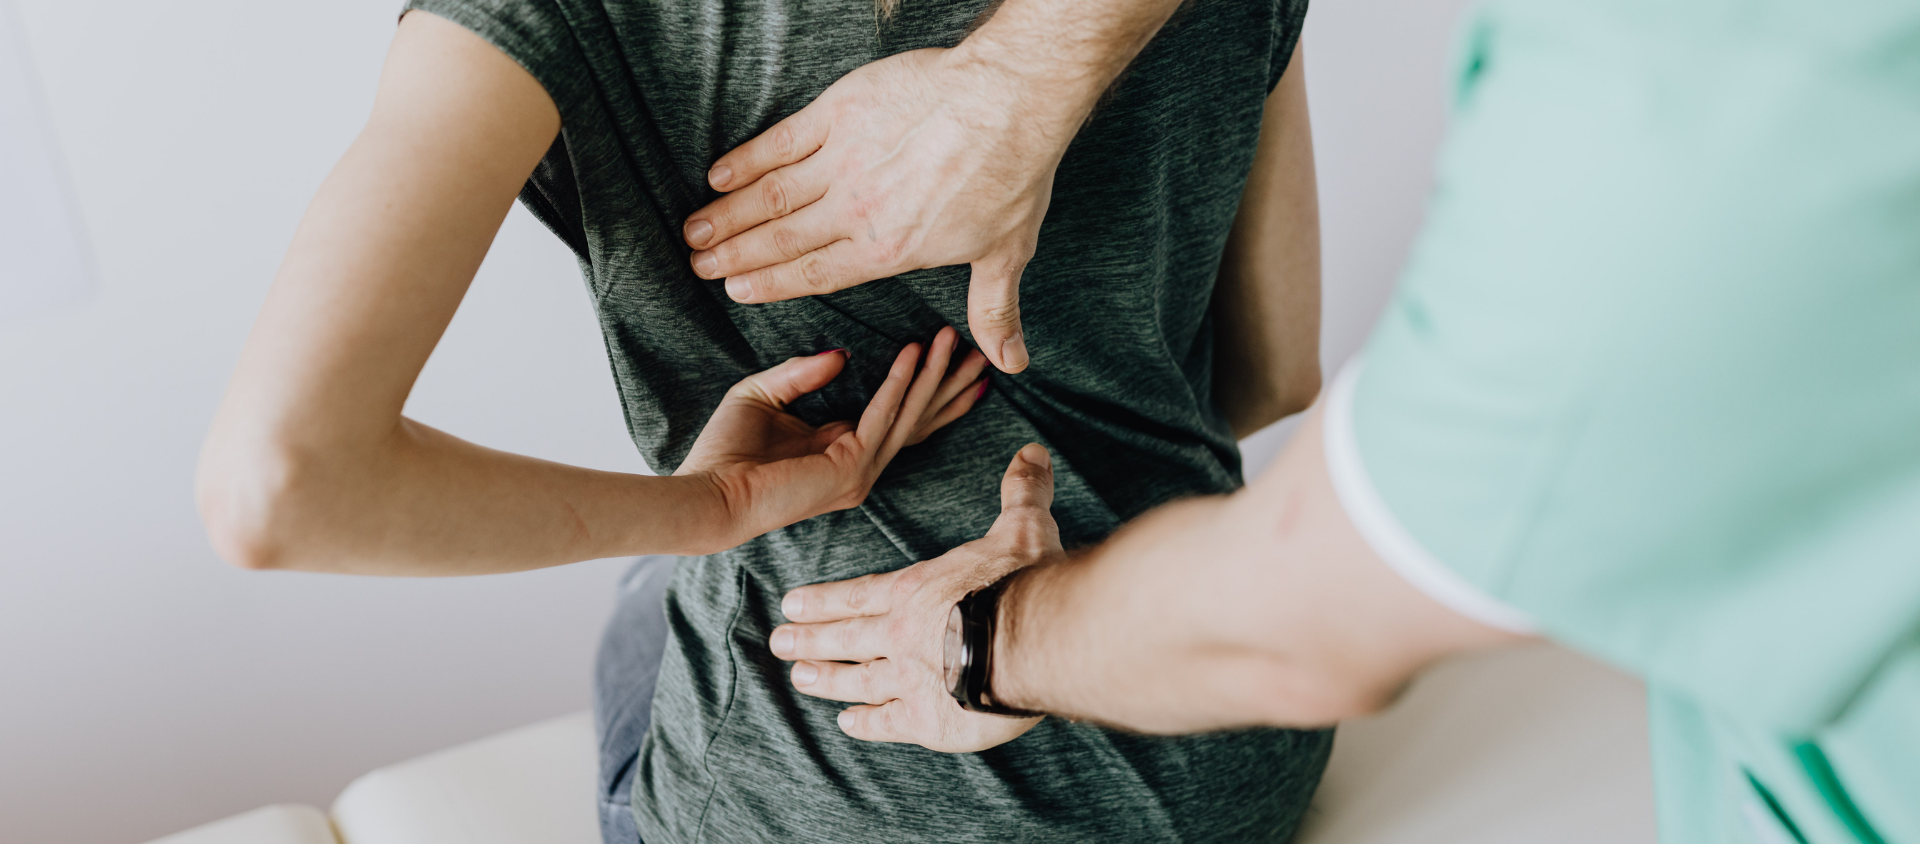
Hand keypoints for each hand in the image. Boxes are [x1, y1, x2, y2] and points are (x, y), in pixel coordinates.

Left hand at [677, 327, 988, 548]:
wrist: (707, 493)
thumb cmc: (724, 453)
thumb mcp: (763, 395)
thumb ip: (801, 373)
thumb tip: (842, 354)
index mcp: (842, 450)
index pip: (899, 417)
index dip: (928, 388)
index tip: (952, 356)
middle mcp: (859, 465)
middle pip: (919, 419)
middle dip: (950, 384)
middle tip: (982, 352)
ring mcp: (859, 472)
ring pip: (909, 416)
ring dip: (933, 375)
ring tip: (953, 339)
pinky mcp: (849, 469)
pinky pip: (882, 416)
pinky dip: (899, 382)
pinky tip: (913, 353)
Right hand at [683, 48, 1073, 373]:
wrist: (1008, 101)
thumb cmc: (1011, 175)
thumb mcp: (1006, 252)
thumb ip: (993, 310)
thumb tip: (1009, 362)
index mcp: (888, 250)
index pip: (815, 274)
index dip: (770, 285)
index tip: (736, 290)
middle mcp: (855, 211)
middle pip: (781, 239)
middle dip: (734, 255)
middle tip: (699, 266)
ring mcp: (843, 160)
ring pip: (770, 195)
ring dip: (728, 214)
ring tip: (695, 230)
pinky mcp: (839, 112)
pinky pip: (780, 141)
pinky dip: (746, 159)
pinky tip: (719, 174)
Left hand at [770, 444, 1062, 751]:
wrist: (1034, 640)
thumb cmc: (1024, 582)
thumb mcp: (1023, 528)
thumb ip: (1021, 493)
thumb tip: (1031, 452)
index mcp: (916, 591)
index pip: (858, 595)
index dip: (824, 600)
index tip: (790, 603)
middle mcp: (900, 634)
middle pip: (845, 637)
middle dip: (808, 639)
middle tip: (778, 643)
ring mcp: (908, 679)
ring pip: (855, 680)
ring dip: (826, 679)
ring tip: (800, 680)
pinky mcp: (927, 720)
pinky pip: (887, 722)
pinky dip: (865, 723)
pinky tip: (848, 723)